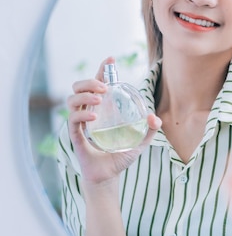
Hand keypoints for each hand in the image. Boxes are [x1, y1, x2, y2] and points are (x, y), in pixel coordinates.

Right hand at [66, 57, 160, 187]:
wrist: (109, 177)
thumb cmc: (120, 156)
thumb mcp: (140, 141)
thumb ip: (150, 129)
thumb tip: (155, 117)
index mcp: (102, 109)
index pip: (98, 84)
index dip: (102, 69)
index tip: (110, 59)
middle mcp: (88, 113)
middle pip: (78, 87)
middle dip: (89, 81)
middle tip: (104, 87)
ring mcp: (80, 123)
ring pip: (72, 100)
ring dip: (85, 95)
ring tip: (100, 99)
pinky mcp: (76, 136)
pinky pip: (73, 121)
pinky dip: (82, 115)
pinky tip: (93, 117)